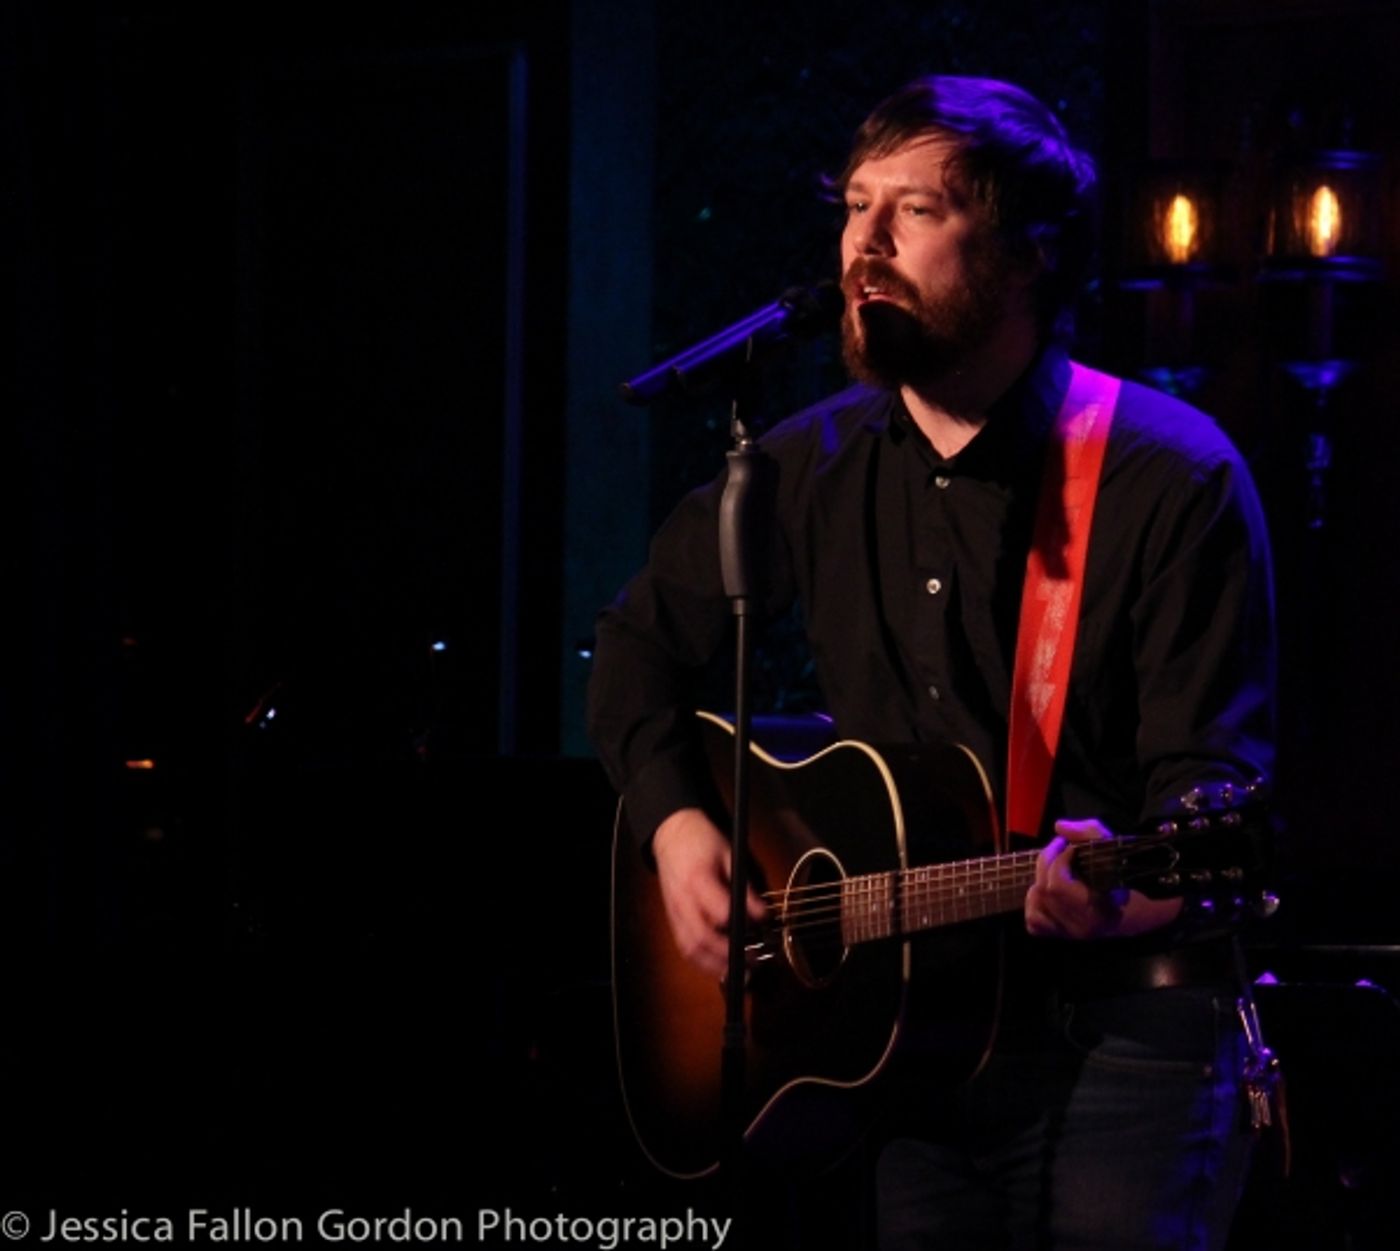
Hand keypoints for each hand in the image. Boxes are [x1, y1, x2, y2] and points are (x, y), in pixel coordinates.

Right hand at [651, 807, 766, 978]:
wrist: (671, 834)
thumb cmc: (703, 841)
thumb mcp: (730, 854)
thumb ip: (744, 887)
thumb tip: (762, 915)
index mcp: (698, 880)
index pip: (719, 912)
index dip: (741, 924)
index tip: (761, 925)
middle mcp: (682, 900)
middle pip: (701, 938)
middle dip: (728, 955)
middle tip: (753, 960)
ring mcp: (674, 912)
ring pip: (689, 948)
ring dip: (714, 965)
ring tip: (739, 970)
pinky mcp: (671, 918)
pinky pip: (683, 946)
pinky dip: (702, 960)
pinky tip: (719, 964)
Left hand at [1025, 818, 1182, 940]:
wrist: (1140, 906)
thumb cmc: (1128, 875)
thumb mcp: (1114, 847)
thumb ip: (1088, 833)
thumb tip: (1059, 827)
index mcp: (1099, 909)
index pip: (1058, 885)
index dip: (1058, 858)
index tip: (1069, 846)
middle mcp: (1082, 926)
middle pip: (1045, 892)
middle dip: (1047, 864)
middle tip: (1058, 850)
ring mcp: (1071, 934)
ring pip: (1036, 907)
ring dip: (1039, 883)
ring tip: (1053, 870)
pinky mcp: (1063, 936)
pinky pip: (1035, 924)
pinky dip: (1035, 906)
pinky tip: (1047, 893)